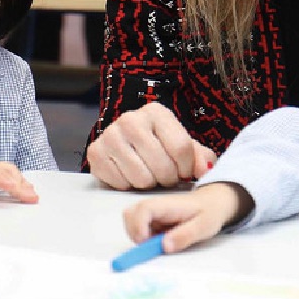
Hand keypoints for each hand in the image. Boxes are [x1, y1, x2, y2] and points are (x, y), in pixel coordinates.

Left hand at [0, 159, 38, 203]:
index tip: (15, 188)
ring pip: (7, 172)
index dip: (2, 179)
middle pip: (3, 170)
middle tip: (31, 197)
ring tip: (33, 196)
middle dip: (18, 182)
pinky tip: (27, 193)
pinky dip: (19, 184)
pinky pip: (7, 179)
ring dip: (21, 182)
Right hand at [86, 102, 217, 189]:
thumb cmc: (160, 147)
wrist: (127, 146)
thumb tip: (204, 170)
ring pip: (142, 178)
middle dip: (168, 178)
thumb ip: (200, 157)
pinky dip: (128, 186)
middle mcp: (130, 119)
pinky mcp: (95, 152)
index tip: (184, 172)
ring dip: (148, 183)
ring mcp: (110, 135)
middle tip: (164, 176)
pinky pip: (120, 183)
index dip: (186, 169)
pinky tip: (130, 175)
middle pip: (162, 166)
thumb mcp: (184, 148)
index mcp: (156, 112)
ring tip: (148, 175)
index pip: (181, 148)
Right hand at [122, 182, 251, 252]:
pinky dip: (144, 238)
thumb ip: (184, 236)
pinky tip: (160, 239)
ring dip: (139, 236)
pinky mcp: (151, 218)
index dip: (139, 226)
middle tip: (152, 245)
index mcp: (166, 204)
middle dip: (134, 233)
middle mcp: (154, 205)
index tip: (147, 242)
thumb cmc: (209, 212)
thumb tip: (164, 247)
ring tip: (159, 243)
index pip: (143, 209)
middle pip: (129, 214)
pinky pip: (138, 227)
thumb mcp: (203, 227)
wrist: (212, 202)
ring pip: (131, 221)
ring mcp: (151, 212)